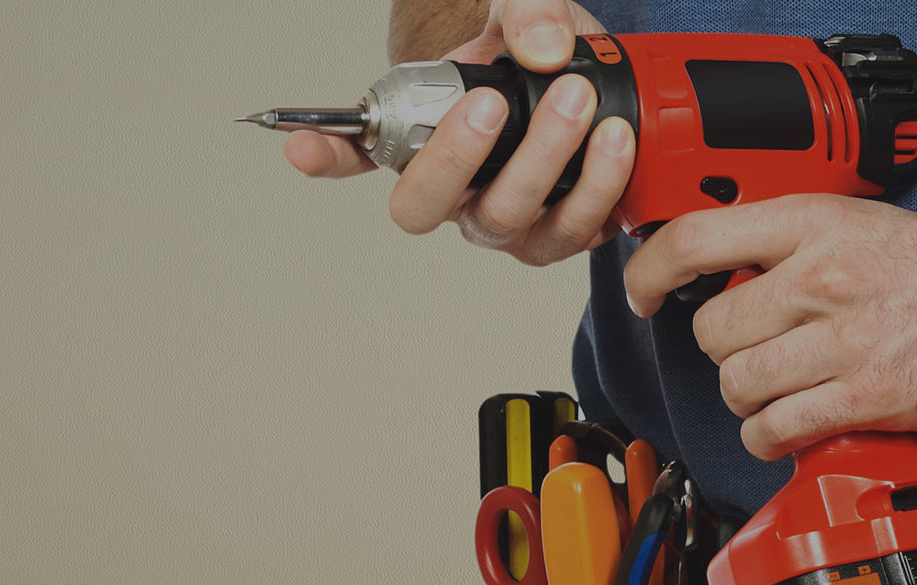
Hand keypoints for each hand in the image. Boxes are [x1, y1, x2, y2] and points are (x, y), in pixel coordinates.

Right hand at [283, 0, 635, 265]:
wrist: (596, 80)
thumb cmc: (539, 50)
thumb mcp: (520, 9)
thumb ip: (525, 11)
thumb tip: (540, 47)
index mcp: (423, 139)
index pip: (357, 151)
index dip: (325, 154)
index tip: (299, 145)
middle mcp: (457, 190)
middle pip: (426, 205)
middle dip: (459, 157)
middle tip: (494, 103)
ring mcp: (508, 219)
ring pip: (506, 220)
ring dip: (544, 164)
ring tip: (578, 101)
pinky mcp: (565, 230)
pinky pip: (575, 229)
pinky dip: (599, 188)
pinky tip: (616, 142)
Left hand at [624, 195, 916, 459]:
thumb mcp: (857, 222)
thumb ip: (786, 241)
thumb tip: (714, 270)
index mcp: (814, 223)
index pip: (695, 238)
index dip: (650, 272)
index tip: (643, 293)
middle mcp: (822, 277)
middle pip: (712, 330)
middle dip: (724, 350)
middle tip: (755, 351)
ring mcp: (845, 340)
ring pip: (738, 384)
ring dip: (748, 398)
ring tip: (778, 391)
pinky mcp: (868, 396)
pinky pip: (776, 429)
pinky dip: (771, 437)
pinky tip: (788, 427)